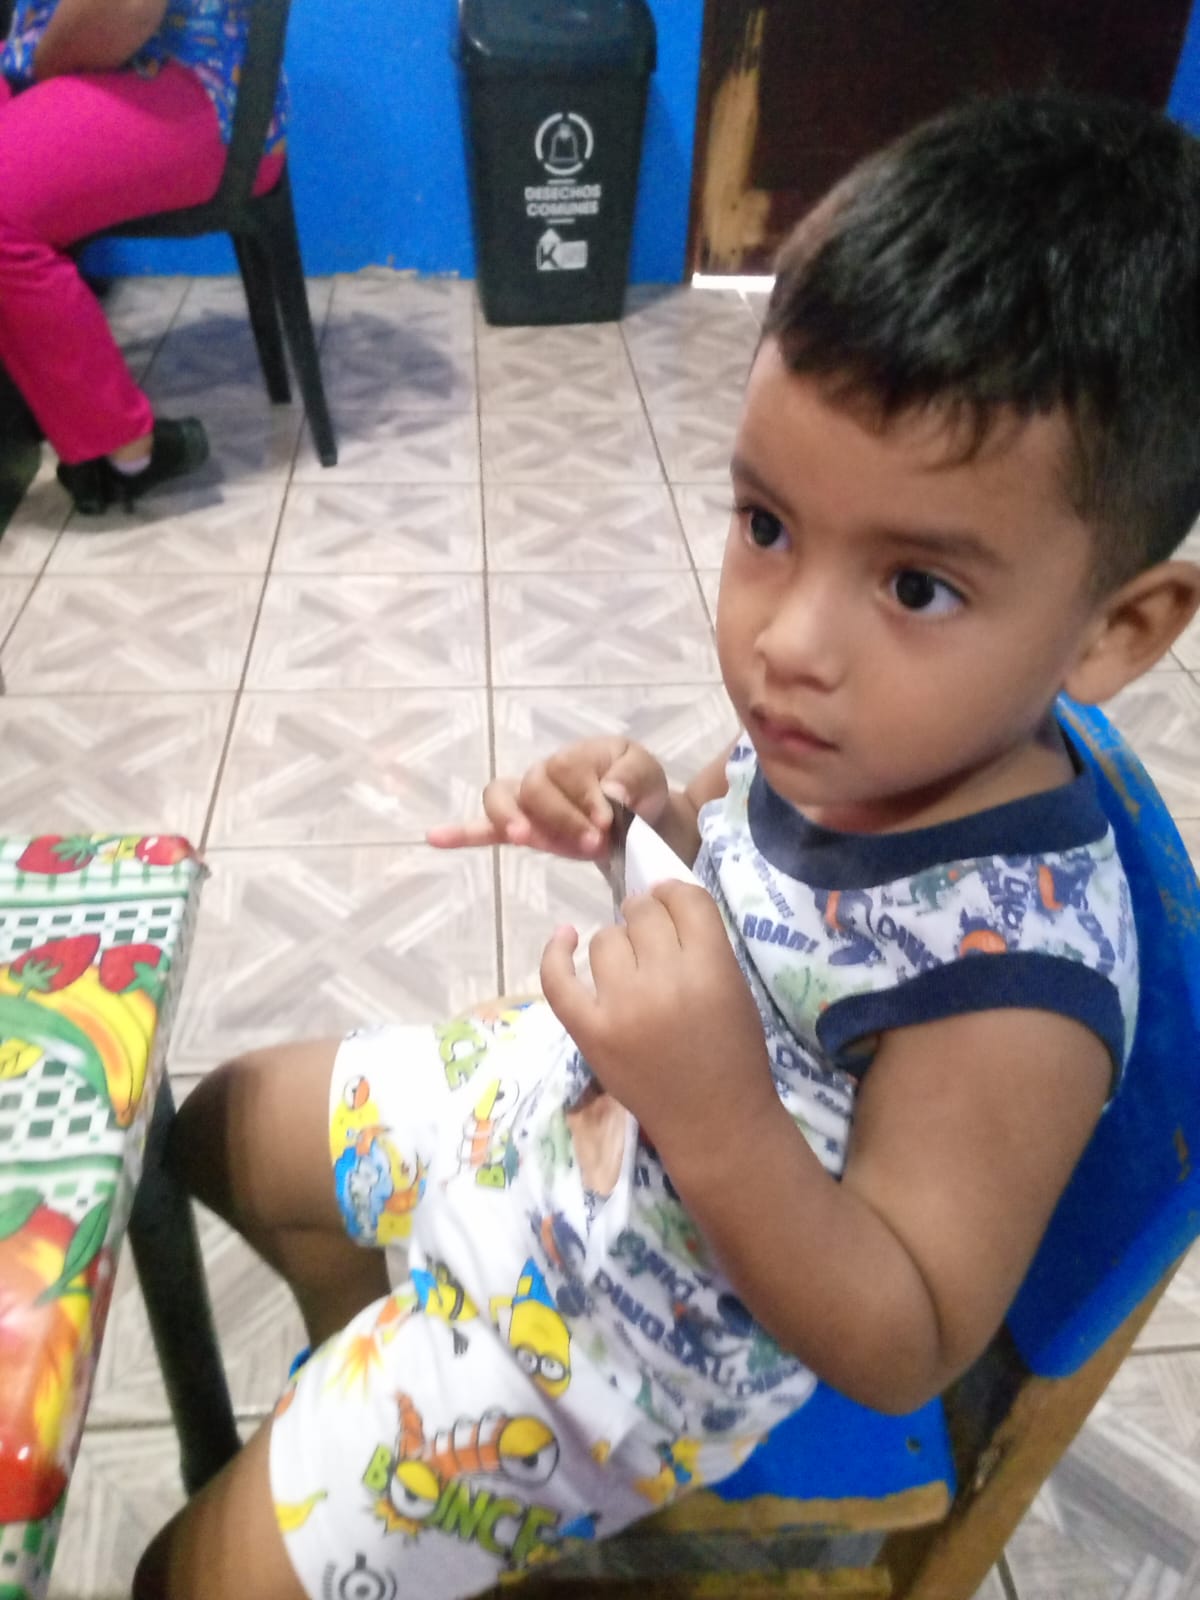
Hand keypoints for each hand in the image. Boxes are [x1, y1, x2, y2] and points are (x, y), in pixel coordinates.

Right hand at [427, 738, 668, 860]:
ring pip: (503, 797)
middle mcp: (546, 773)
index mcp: (576, 755)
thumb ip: (631, 779)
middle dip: (562, 817)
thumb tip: (610, 795)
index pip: (567, 769)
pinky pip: (484, 827)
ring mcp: (529, 800)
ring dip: (511, 818)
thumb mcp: (647, 775)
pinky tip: (435, 838)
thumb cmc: (638, 789)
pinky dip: (461, 833)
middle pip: (535, 786)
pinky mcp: (521, 827)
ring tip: (522, 836)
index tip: (609, 820)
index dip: (584, 795)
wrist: (642, 817)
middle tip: (594, 841)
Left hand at [540, 881, 775, 1153]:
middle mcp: (663, 980)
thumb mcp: (735, 987)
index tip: (671, 906)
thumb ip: (703, 944)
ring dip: (618, 945)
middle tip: (654, 944)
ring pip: (604, 939)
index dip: (675, 896)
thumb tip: (656, 899)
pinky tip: (564, 937)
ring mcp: (621, 1006)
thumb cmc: (733, 1054)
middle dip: (648, 920)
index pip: (684, 899)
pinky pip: (558, 978)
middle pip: (642, 914)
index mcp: (711, 967)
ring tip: (631, 969)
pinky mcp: (589, 1031)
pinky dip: (556, 953)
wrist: (715, 1123)